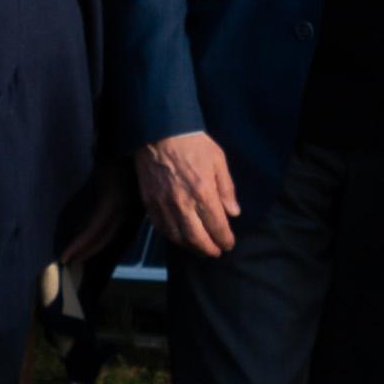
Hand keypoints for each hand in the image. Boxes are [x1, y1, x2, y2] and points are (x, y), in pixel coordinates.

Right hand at [137, 131, 238, 263]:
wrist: (159, 131)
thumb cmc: (193, 143)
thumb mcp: (218, 161)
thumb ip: (226, 189)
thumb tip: (233, 213)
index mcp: (203, 192)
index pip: (217, 226)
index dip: (225, 239)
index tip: (229, 244)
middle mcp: (183, 203)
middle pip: (197, 238)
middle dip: (209, 249)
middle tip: (216, 252)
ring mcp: (164, 204)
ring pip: (178, 237)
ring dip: (191, 247)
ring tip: (200, 249)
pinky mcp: (150, 202)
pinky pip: (161, 227)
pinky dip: (172, 237)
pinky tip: (180, 238)